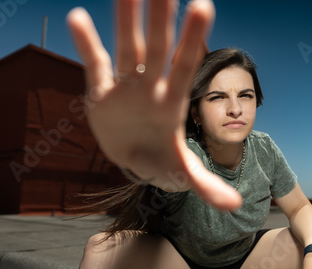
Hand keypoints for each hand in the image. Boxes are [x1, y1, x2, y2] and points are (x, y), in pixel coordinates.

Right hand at [66, 0, 241, 209]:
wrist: (135, 158)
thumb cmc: (162, 159)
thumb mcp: (183, 175)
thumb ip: (206, 187)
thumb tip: (233, 206)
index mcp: (172, 101)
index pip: (185, 64)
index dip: (192, 39)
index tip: (202, 5)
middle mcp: (151, 86)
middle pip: (156, 46)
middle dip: (160, 16)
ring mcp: (126, 85)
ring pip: (126, 46)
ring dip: (125, 17)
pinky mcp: (101, 91)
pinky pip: (95, 63)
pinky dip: (86, 44)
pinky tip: (78, 18)